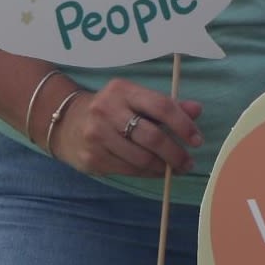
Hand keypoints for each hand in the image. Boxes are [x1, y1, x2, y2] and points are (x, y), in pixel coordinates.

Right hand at [48, 77, 202, 177]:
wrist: (67, 122)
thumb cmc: (112, 109)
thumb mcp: (135, 99)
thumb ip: (166, 105)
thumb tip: (197, 110)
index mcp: (123, 90)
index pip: (161, 106)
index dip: (183, 125)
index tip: (197, 140)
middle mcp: (107, 110)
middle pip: (152, 136)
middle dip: (175, 153)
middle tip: (188, 162)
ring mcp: (97, 135)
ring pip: (141, 158)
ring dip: (163, 167)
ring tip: (175, 168)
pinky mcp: (92, 157)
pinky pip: (128, 170)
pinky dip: (147, 173)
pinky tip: (155, 171)